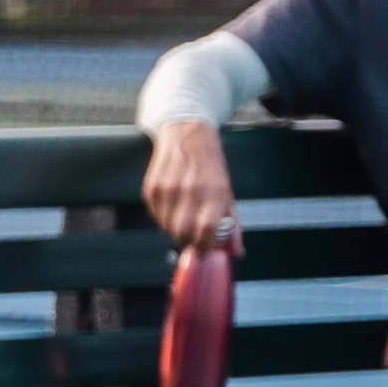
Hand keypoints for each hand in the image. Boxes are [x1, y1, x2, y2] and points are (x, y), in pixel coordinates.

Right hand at [143, 119, 239, 252]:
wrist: (187, 134)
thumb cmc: (210, 165)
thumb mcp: (228, 193)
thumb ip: (232, 225)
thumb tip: (236, 252)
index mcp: (213, 192)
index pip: (205, 230)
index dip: (203, 246)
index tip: (203, 250)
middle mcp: (189, 190)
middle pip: (182, 233)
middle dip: (187, 241)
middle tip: (192, 238)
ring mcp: (168, 188)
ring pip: (166, 227)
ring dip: (174, 229)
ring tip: (183, 218)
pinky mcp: (151, 187)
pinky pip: (155, 216)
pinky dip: (163, 218)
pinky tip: (172, 207)